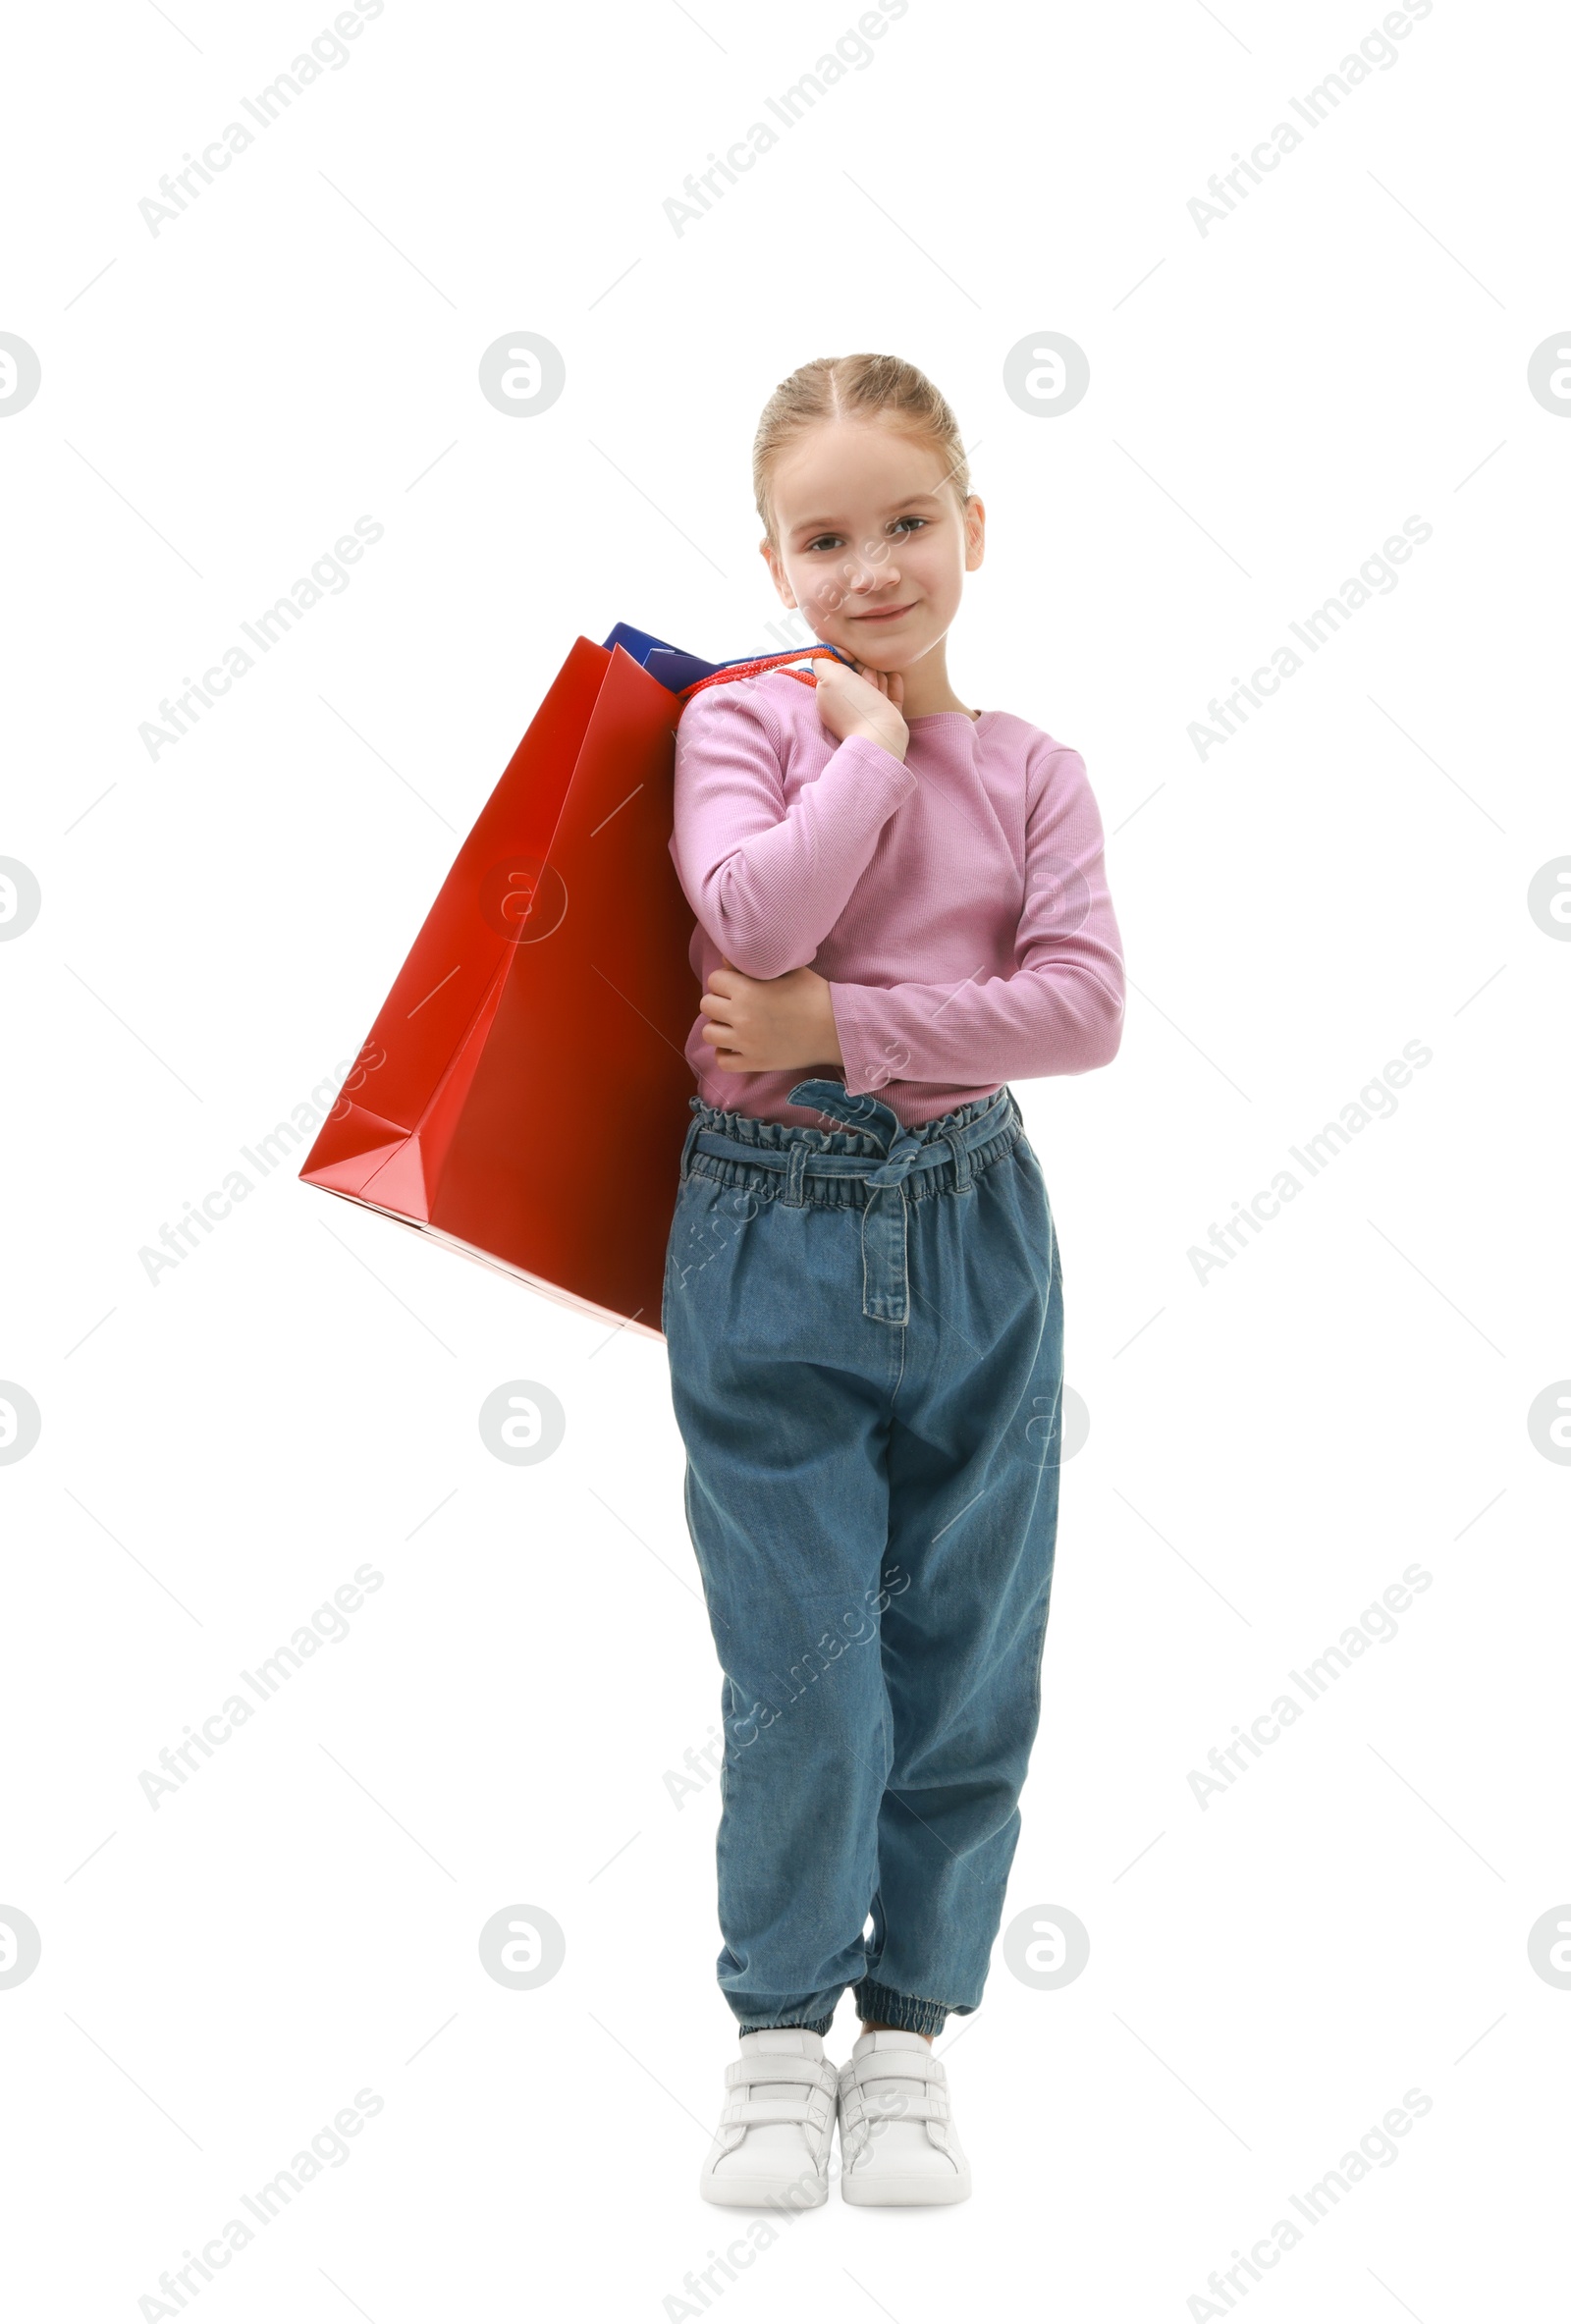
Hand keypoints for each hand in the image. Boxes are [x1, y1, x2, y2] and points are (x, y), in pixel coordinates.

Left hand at [699, 959, 843, 1072]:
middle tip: (736, 1004)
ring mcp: (746, 1043)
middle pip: (707, 1006)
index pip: (714, 980)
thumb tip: (725, 959)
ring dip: (719, 1027)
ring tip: (734, 1025)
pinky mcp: (755, 1063)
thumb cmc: (815, 994)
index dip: (725, 980)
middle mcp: (742, 1017)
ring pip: (709, 1034)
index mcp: (747, 990)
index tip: (738, 984)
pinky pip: (722, 1061)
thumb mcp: (788, 971)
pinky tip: (738, 1045)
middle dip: (719, 1002)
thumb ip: (754, 964)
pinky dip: (725, 1053)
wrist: (836, 1028)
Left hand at [811, 655, 908, 762]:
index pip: (838, 666)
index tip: (852, 662)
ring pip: (875, 681)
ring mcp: (867, 710)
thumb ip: (823, 661)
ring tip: (877, 690)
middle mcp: (846, 703)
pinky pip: (891, 693)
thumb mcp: (829, 677)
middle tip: (867, 681)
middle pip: (858, 672)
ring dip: (879, 679)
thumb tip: (831, 652)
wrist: (880, 735)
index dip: (847, 659)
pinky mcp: (886, 715)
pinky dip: (893, 685)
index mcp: (829, 695)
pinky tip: (894, 678)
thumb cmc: (855, 707)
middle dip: (865, 671)